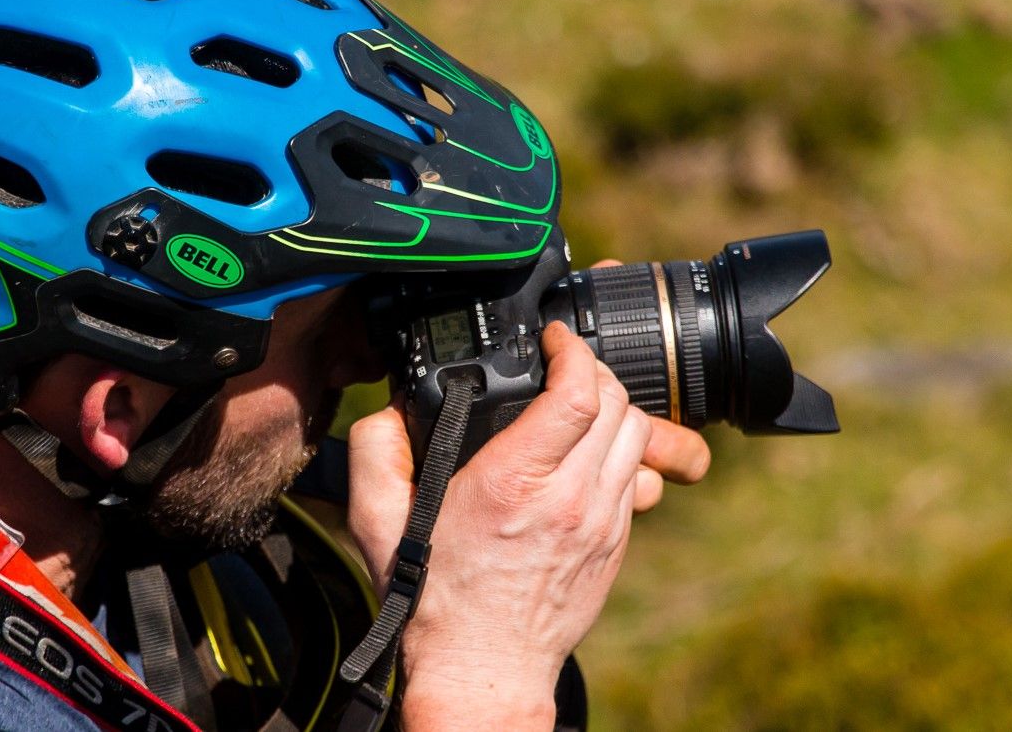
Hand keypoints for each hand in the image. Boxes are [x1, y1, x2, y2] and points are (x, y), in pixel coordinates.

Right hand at [347, 320, 708, 729]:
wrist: (483, 671)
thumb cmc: (433, 601)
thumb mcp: (379, 524)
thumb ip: (374, 454)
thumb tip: (388, 409)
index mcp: (513, 483)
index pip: (576, 394)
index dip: (573, 351)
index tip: (554, 340)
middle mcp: (569, 499)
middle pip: (617, 404)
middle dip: (594, 370)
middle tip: (564, 366)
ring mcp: (601, 523)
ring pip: (637, 436)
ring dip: (613, 408)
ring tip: (579, 404)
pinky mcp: (615, 544)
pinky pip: (635, 477)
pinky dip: (619, 451)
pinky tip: (585, 455)